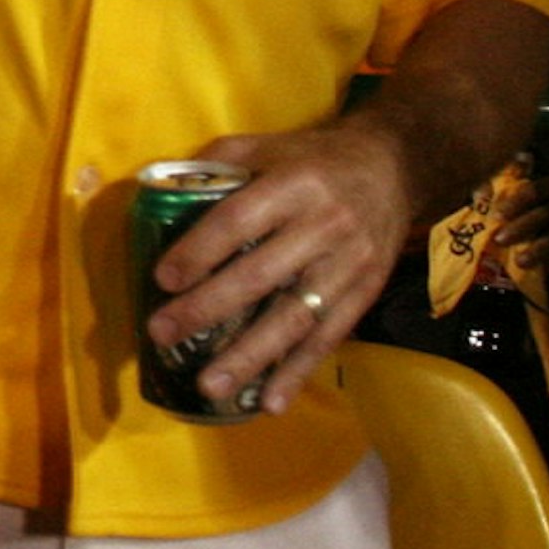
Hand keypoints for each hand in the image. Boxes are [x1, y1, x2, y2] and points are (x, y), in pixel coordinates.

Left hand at [149, 119, 419, 415]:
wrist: (393, 169)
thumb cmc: (312, 160)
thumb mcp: (265, 146)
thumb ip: (215, 164)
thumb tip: (156, 192)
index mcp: (294, 185)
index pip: (237, 221)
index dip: (199, 251)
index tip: (162, 280)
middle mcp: (325, 226)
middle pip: (260, 275)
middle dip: (207, 309)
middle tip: (162, 335)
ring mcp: (349, 264)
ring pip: (295, 316)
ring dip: (250, 356)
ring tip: (210, 385)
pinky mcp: (366, 293)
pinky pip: (328, 337)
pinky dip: (298, 372)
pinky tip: (269, 402)